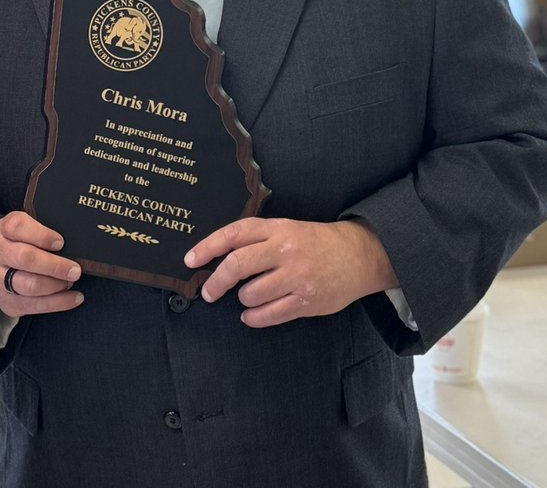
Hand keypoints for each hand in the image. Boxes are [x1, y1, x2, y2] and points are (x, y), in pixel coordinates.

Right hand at [0, 211, 83, 317]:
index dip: (42, 236)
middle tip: (75, 270)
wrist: (0, 266)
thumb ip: (45, 229)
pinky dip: (58, 303)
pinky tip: (74, 298)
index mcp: (4, 228)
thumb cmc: (23, 242)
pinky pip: (35, 305)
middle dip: (54, 266)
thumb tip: (74, 241)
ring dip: (56, 285)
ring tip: (71, 281)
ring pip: (29, 285)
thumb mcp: (29, 227)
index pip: (19, 227)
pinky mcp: (7, 300)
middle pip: (26, 258)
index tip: (61, 243)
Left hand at [185, 217, 394, 327]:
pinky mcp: (308, 301)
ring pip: (252, 294)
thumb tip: (218, 257)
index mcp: (276, 228)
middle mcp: (284, 250)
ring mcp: (297, 277)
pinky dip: (255, 317)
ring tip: (247, 297)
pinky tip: (252, 314)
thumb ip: (256, 239)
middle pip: (237, 266)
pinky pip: (271, 314)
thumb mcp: (285, 228)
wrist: (357, 255)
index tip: (190, 260)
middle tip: (208, 292)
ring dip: (242, 299)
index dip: (207, 247)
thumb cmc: (313, 241)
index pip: (233, 235)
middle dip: (216, 282)